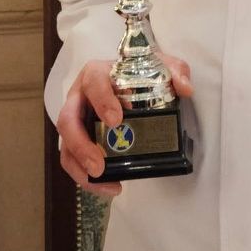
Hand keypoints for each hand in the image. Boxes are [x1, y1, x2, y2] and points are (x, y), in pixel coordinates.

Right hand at [56, 55, 192, 197]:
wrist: (130, 78)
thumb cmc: (140, 71)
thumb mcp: (160, 65)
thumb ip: (175, 70)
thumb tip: (186, 89)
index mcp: (96, 73)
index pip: (93, 83)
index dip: (101, 101)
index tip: (116, 121)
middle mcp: (79, 96)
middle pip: (67, 119)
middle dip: (80, 144)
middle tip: (99, 165)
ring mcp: (76, 119)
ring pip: (65, 144)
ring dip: (79, 165)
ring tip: (100, 179)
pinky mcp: (77, 138)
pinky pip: (72, 159)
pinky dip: (84, 176)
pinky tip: (108, 185)